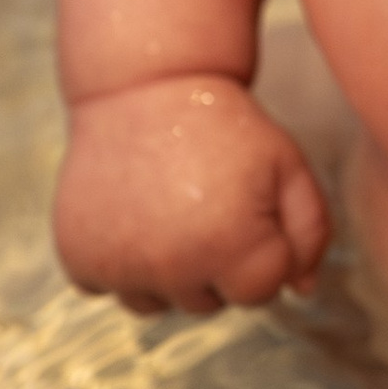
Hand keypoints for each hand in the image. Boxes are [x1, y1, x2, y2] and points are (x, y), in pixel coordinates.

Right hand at [53, 77, 331, 314]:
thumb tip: (302, 291)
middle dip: (215, 264)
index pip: (260, 292)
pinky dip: (117, 261)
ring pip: (156, 303)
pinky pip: (105, 286)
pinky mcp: (77, 257)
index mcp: (229, 248)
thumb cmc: (226, 127)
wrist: (144, 85)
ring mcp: (118, 265)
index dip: (262, 251)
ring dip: (166, 271)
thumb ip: (310, 232)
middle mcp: (170, 267)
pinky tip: (131, 216)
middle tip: (205, 203)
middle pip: (208, 302)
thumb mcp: (288, 167)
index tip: (248, 207)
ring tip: (168, 211)